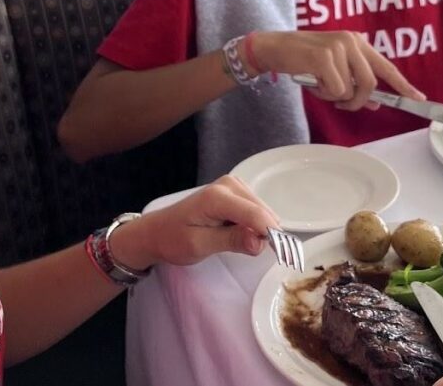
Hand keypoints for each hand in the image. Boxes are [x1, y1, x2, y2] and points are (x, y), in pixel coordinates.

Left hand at [109, 176, 280, 269]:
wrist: (157, 231)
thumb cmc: (173, 240)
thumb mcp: (199, 245)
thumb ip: (230, 241)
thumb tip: (259, 241)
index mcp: (218, 197)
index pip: (256, 216)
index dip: (272, 236)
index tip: (285, 257)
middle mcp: (229, 184)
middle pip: (263, 212)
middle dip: (265, 235)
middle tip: (254, 254)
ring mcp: (234, 185)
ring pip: (263, 211)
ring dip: (260, 230)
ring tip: (241, 244)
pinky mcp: (236, 191)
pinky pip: (256, 210)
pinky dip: (255, 225)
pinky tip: (241, 234)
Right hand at [248, 30, 424, 110]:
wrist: (275, 48)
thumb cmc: (304, 61)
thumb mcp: (334, 71)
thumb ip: (355, 84)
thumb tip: (375, 103)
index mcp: (358, 42)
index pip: (386, 66)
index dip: (403, 84)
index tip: (417, 98)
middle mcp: (352, 41)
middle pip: (371, 83)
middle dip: (359, 101)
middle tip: (342, 104)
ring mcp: (339, 47)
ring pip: (351, 89)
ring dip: (336, 96)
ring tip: (320, 86)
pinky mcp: (324, 57)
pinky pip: (336, 89)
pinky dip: (324, 93)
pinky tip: (312, 82)